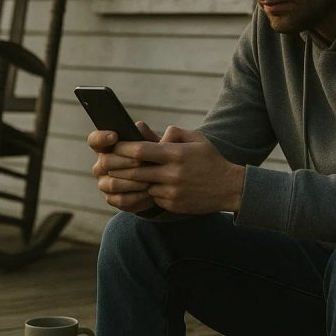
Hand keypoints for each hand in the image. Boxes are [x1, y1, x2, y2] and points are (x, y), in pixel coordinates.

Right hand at [88, 121, 160, 213]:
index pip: (95, 140)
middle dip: (125, 161)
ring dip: (132, 181)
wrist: (159, 184)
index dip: (101, 137)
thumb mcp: (155, 146)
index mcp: (107, 148)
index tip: (114, 136)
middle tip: (142, 161)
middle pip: (105, 162)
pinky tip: (149, 193)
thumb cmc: (153, 158)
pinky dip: (136, 197)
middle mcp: (101, 165)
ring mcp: (104, 183)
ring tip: (150, 180)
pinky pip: (120, 199)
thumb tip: (148, 127)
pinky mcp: (112, 199)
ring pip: (112, 183)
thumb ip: (151, 137)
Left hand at [107, 126, 245, 214]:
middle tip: (106, 163)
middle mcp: (173, 174)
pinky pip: (153, 197)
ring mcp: (172, 191)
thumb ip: (173, 132)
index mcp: (176, 154)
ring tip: (126, 174)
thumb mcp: (197, 139)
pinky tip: (152, 185)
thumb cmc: (210, 159)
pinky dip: (150, 191)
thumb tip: (148, 131)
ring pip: (142, 185)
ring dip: (135, 180)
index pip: (140, 150)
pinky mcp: (173, 204)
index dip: (123, 148)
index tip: (113, 145)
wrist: (229, 188)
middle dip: (118, 167)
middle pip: (134, 171)